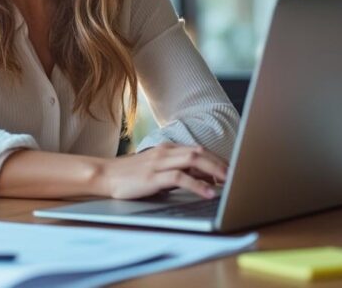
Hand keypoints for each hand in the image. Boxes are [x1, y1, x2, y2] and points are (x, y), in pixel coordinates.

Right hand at [96, 143, 227, 199]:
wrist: (105, 176)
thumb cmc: (131, 176)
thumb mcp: (159, 171)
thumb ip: (181, 171)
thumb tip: (207, 178)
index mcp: (167, 149)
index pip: (198, 149)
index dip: (218, 159)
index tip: (233, 170)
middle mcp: (165, 152)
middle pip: (200, 152)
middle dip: (220, 163)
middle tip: (237, 175)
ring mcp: (158, 163)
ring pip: (193, 160)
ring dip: (214, 170)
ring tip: (228, 181)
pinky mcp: (152, 176)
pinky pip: (180, 177)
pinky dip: (197, 185)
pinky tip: (208, 193)